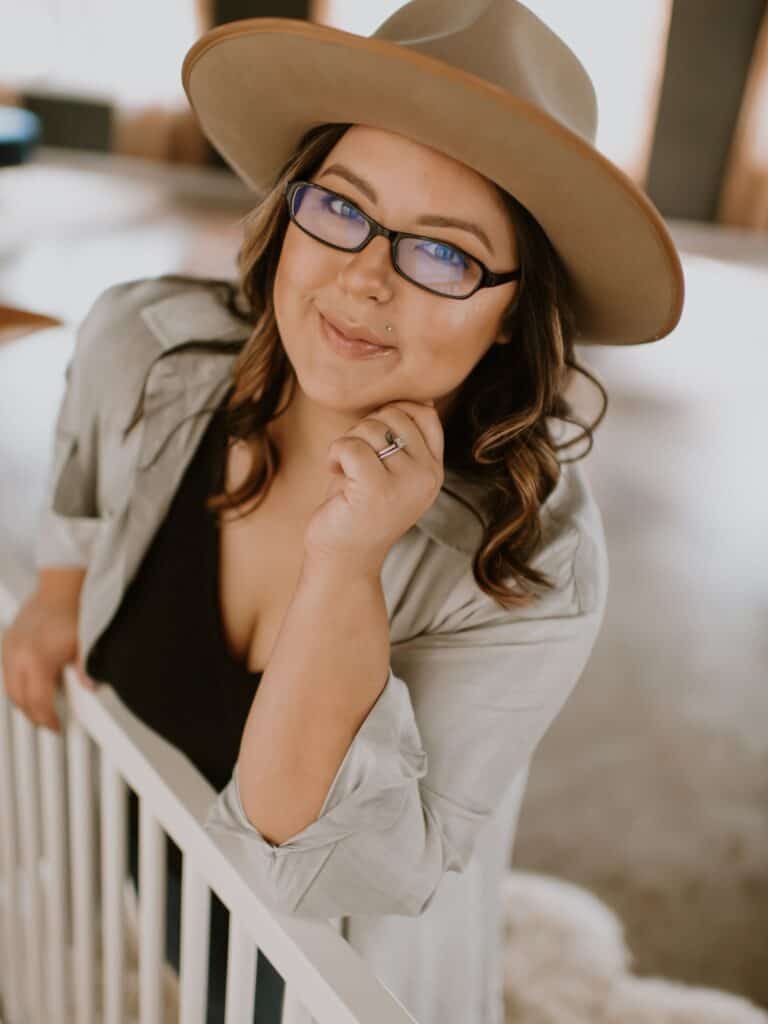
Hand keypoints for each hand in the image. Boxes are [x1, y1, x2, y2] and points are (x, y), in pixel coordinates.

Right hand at [1, 594, 96, 732]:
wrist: (59, 587)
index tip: (56, 726)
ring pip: (10, 688)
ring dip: (23, 702)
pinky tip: (30, 687)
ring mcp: (9, 649)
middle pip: (19, 700)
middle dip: (34, 715)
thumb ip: (85, 670)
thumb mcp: (84, 644)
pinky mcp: (7, 643)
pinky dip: (17, 685)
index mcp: (37, 660)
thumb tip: (90, 689)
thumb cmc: (71, 612)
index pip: (38, 702)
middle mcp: (18, 656)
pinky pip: (7, 673)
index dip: (47, 719)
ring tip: (40, 708)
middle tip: (48, 722)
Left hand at [303, 399, 444, 576]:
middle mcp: (427, 477)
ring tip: (345, 469)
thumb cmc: (358, 510)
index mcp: (434, 471)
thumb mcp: (390, 470)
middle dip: (366, 427)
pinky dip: (334, 453)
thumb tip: (422, 399)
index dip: (394, 411)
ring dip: (347, 442)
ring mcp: (405, 484)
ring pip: (373, 428)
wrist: (343, 560)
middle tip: (354, 456)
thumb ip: (405, 438)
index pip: (426, 414)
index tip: (373, 438)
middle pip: (396, 414)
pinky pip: (351, 446)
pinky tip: (334, 471)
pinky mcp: (377, 490)